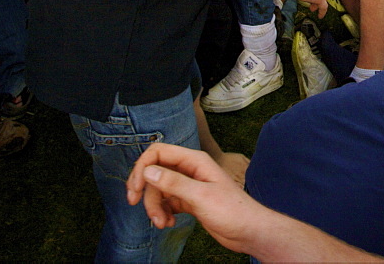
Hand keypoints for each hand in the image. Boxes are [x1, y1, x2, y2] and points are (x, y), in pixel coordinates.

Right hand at [126, 143, 260, 249]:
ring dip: (154, 207)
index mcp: (195, 161)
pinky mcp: (189, 201)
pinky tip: (168, 224)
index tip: (134, 189)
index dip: (142, 167)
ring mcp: (189, 186)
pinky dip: (163, 213)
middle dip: (146, 192)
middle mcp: (190, 170)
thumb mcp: (200, 196)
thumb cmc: (232, 210)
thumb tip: (148, 171)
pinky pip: (167, 203)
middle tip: (135, 206)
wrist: (248, 230)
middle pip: (155, 173)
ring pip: (159, 191)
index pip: (158, 152)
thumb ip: (174, 183)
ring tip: (161, 223)